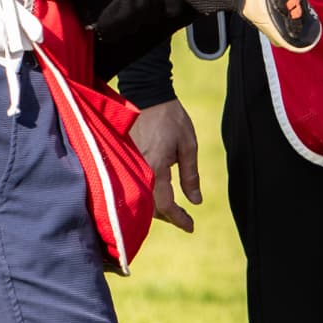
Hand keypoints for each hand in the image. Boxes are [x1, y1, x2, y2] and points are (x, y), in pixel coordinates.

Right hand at [129, 99, 200, 232]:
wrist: (147, 95)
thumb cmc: (171, 118)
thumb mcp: (188, 145)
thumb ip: (191, 175)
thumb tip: (196, 201)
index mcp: (156, 168)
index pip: (165, 205)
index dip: (178, 219)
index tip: (191, 227)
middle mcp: (140, 170)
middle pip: (151, 207)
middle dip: (168, 217)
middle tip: (185, 221)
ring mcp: (130, 166)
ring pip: (142, 199)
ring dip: (157, 209)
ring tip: (175, 212)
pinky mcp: (126, 161)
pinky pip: (136, 186)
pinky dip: (148, 196)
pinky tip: (158, 196)